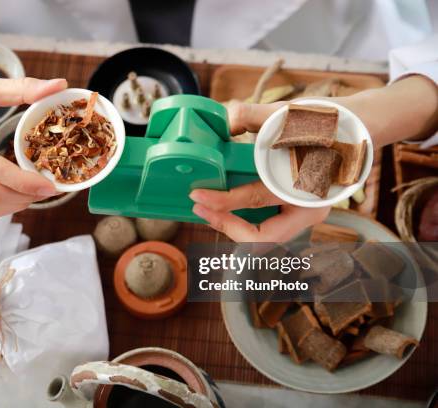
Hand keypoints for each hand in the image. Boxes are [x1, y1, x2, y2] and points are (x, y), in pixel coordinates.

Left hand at [190, 101, 329, 241]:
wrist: (355, 129)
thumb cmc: (326, 122)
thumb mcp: (289, 114)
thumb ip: (252, 115)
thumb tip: (225, 121)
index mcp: (307, 187)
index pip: (255, 200)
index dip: (222, 202)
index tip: (197, 196)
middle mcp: (309, 210)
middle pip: (263, 236)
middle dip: (227, 227)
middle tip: (200, 210)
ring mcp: (305, 214)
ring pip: (265, 236)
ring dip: (235, 227)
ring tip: (209, 209)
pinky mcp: (298, 213)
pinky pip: (269, 226)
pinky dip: (246, 220)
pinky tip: (227, 205)